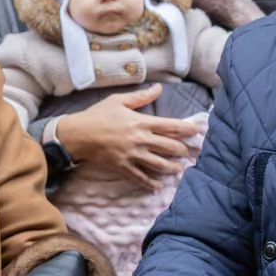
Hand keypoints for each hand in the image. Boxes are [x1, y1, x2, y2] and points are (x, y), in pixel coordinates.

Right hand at [53, 85, 202, 190]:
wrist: (77, 134)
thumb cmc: (97, 115)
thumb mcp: (119, 101)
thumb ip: (141, 97)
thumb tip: (159, 88)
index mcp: (141, 122)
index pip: (171, 126)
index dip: (187, 129)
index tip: (199, 131)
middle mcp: (140, 140)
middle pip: (169, 147)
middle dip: (183, 150)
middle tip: (191, 153)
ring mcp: (132, 155)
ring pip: (159, 164)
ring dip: (172, 168)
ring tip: (178, 169)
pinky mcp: (123, 167)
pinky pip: (140, 178)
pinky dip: (150, 183)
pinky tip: (158, 186)